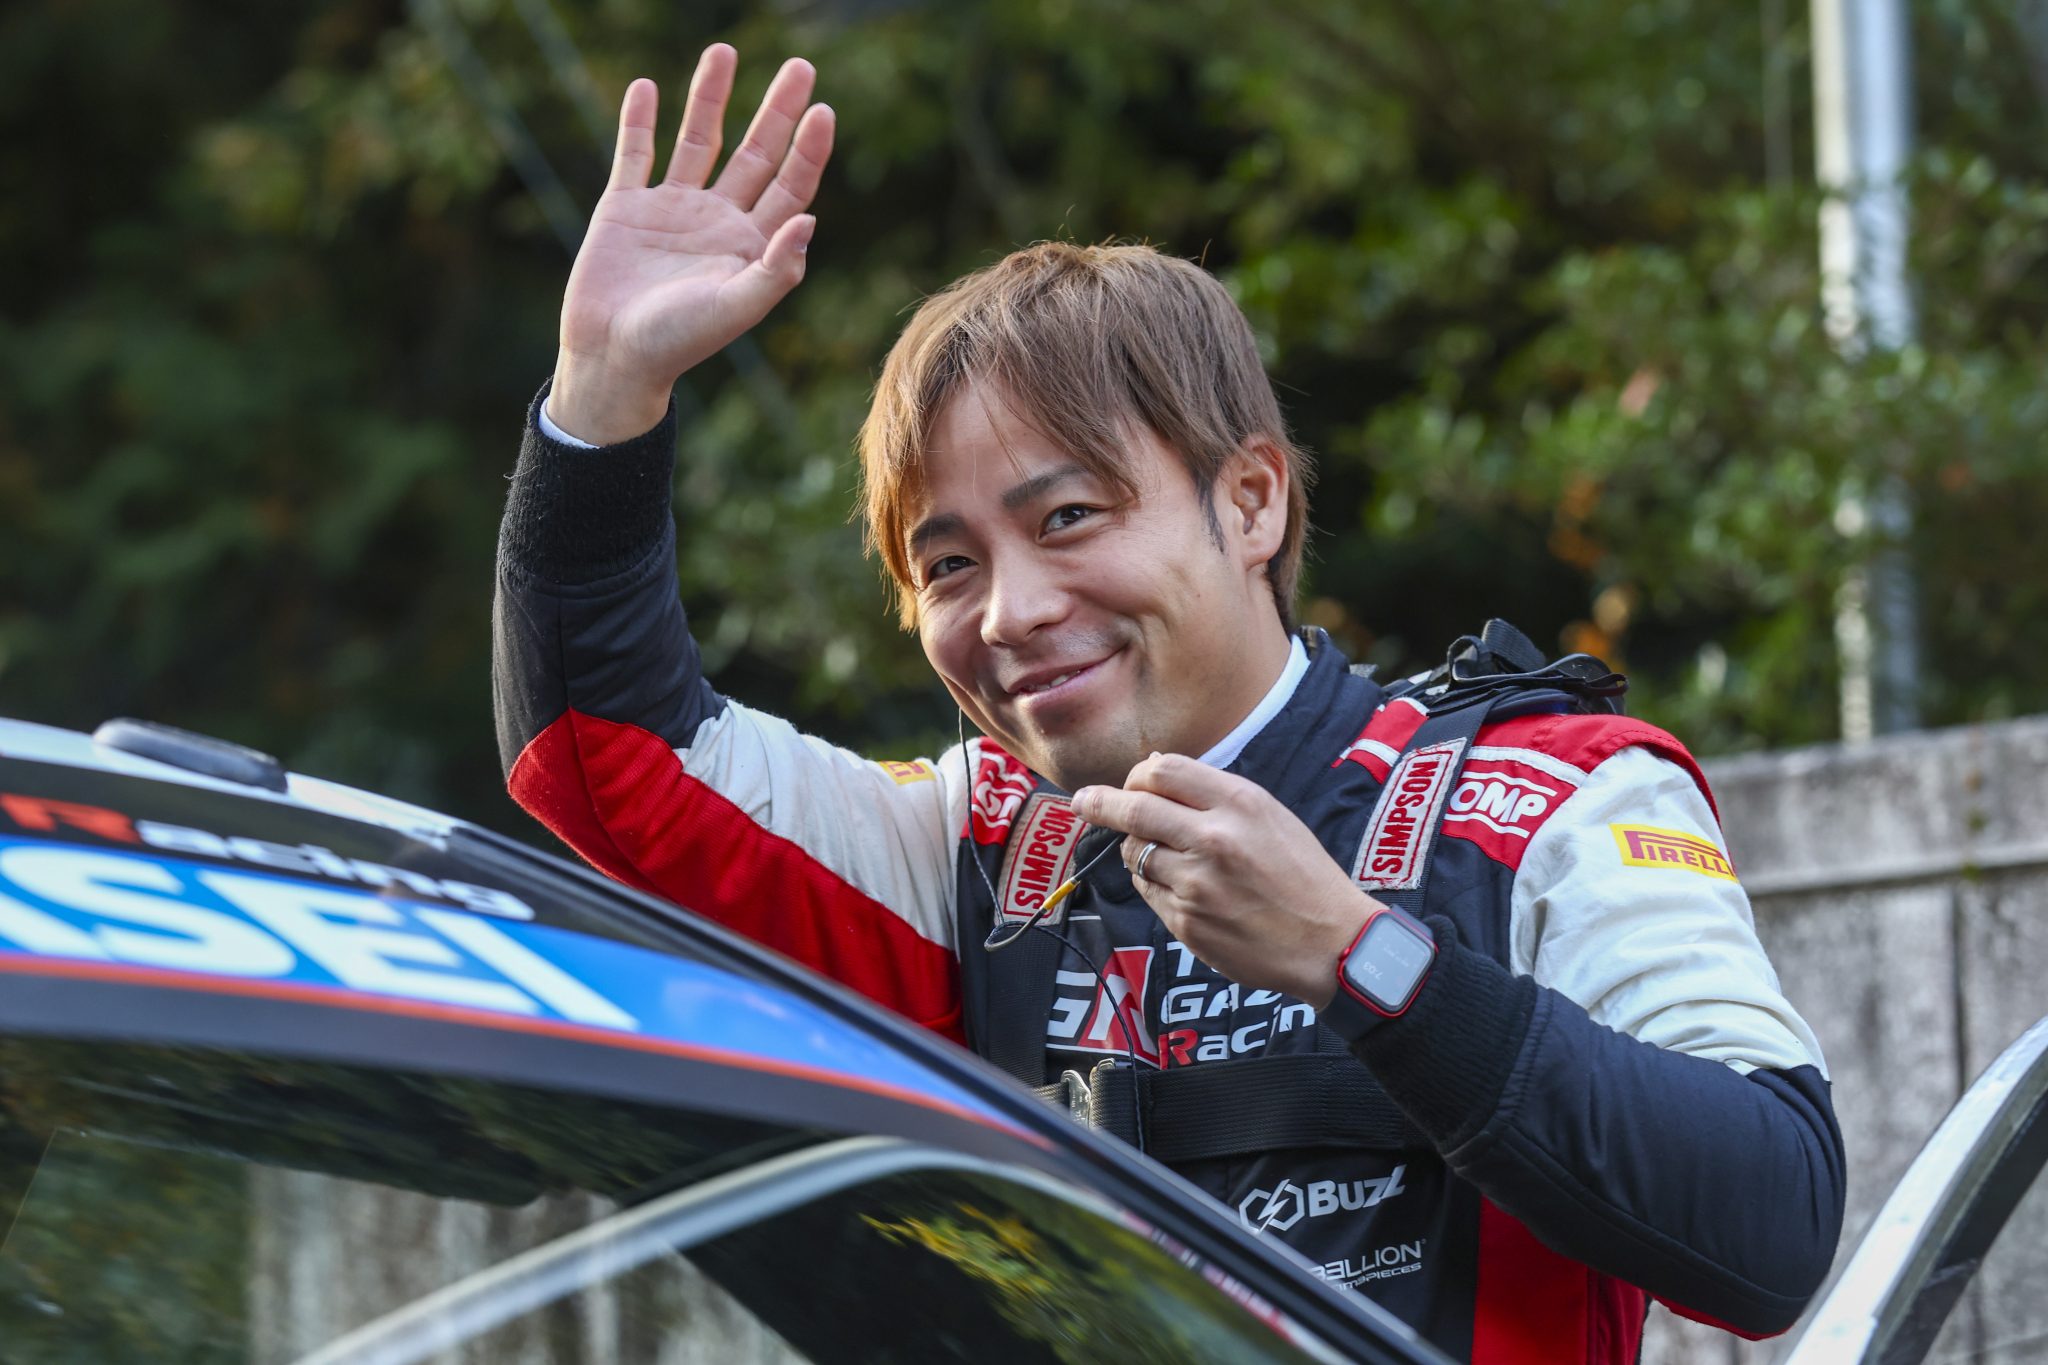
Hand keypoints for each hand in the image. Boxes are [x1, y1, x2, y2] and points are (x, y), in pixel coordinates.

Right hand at [551, 45, 835, 442]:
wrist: (613, 359)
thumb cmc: (679, 343)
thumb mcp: (735, 308)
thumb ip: (776, 269)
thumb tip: (811, 221)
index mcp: (751, 245)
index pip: (790, 186)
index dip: (808, 149)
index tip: (823, 110)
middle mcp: (717, 221)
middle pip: (756, 153)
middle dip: (778, 110)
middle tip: (801, 66)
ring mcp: (672, 210)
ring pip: (697, 141)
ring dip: (710, 98)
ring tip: (723, 51)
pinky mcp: (625, 207)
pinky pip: (635, 154)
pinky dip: (638, 121)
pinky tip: (647, 87)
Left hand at [1072, 754, 1374, 1007]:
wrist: (1330, 943)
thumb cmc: (1302, 875)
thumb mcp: (1271, 816)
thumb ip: (1215, 795)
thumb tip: (1153, 776)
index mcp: (1240, 804)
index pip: (1163, 771)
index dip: (1137, 775)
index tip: (1129, 783)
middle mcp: (1214, 839)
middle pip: (1133, 809)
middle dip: (1099, 803)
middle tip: (1082, 802)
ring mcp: (1196, 884)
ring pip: (1135, 854)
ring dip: (1136, 849)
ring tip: (1161, 854)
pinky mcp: (1186, 923)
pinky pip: (1149, 892)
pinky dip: (1154, 884)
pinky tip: (1181, 888)